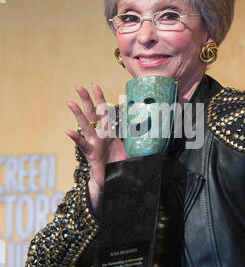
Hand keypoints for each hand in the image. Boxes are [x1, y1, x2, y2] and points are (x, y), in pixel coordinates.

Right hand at [66, 84, 127, 206]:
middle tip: (79, 87)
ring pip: (85, 126)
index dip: (100, 99)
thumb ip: (138, 138)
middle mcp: (100, 135)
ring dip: (78, 114)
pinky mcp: (91, 155)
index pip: (104, 111)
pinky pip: (83, 145)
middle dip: (86, 100)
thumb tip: (153, 129)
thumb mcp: (132, 148)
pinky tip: (68, 131)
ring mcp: (94, 144)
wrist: (112, 181)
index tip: (95, 85)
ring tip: (70, 102)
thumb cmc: (120, 164)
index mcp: (109, 132)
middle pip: (92, 114)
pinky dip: (76, 138)